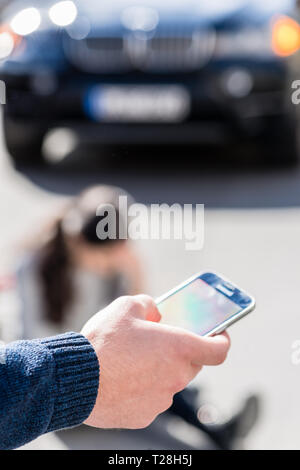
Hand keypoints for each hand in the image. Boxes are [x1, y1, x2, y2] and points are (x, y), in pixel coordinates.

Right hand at [81, 295, 229, 428]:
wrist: (75, 378)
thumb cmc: (104, 340)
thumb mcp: (126, 306)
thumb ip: (149, 305)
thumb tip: (155, 312)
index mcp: (180, 348)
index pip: (219, 350)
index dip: (222, 340)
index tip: (218, 334)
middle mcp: (177, 376)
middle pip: (191, 364)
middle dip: (179, 352)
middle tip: (160, 342)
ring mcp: (162, 399)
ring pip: (169, 382)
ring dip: (159, 371)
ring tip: (131, 361)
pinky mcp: (145, 415)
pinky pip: (151, 398)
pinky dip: (143, 389)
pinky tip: (121, 379)